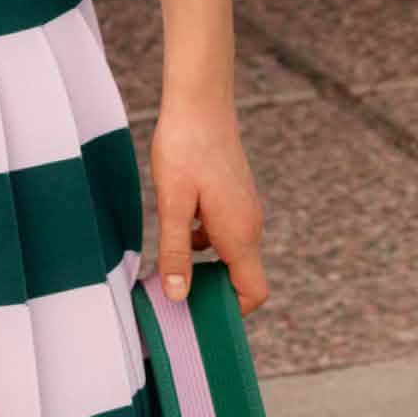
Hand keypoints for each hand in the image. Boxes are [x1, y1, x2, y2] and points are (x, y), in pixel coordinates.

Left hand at [147, 89, 268, 313]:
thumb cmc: (184, 150)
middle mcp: (249, 225)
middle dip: (209, 290)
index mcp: (239, 234)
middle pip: (240, 277)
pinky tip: (172, 226)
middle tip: (169, 292)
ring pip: (228, 254)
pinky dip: (201, 240)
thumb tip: (177, 296)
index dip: (229, 309)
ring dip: (201, 264)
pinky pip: (222, 234)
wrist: (200, 104)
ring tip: (163, 260)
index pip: (254, 292)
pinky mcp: (234, 198)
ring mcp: (244, 211)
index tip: (194, 312)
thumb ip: (176, 252)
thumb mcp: (172, 205)